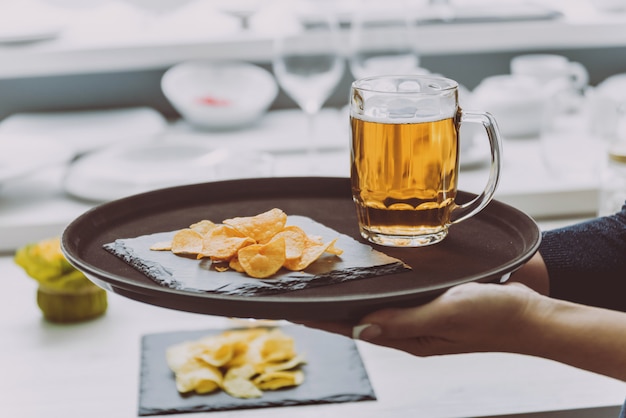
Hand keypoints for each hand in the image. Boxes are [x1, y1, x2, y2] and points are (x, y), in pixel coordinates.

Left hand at [301, 281, 542, 356]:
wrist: (531, 315)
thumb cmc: (493, 316)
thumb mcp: (446, 315)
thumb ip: (406, 321)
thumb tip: (363, 326)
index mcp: (408, 338)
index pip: (354, 327)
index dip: (322, 318)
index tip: (293, 309)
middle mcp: (409, 330)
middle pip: (358, 319)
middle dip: (328, 308)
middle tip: (300, 292)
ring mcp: (420, 319)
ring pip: (374, 308)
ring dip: (348, 299)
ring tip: (323, 286)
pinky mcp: (432, 305)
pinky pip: (394, 300)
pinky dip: (374, 291)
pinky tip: (368, 281)